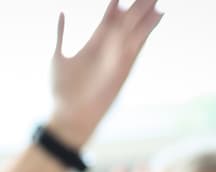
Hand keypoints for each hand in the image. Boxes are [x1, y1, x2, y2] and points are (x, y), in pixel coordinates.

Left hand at [48, 0, 162, 146]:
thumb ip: (61, 34)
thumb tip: (63, 11)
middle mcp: (108, 51)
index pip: (109, 20)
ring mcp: (117, 59)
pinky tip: (157, 16)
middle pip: (125, 22)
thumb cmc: (61, 92)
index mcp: (93, 46)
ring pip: (135, 30)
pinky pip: (137, 46)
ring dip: (146, 14)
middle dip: (136, 7)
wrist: (69, 117)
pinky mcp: (124, 68)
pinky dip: (147, 31)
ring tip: (155, 0)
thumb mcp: (58, 58)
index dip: (115, 6)